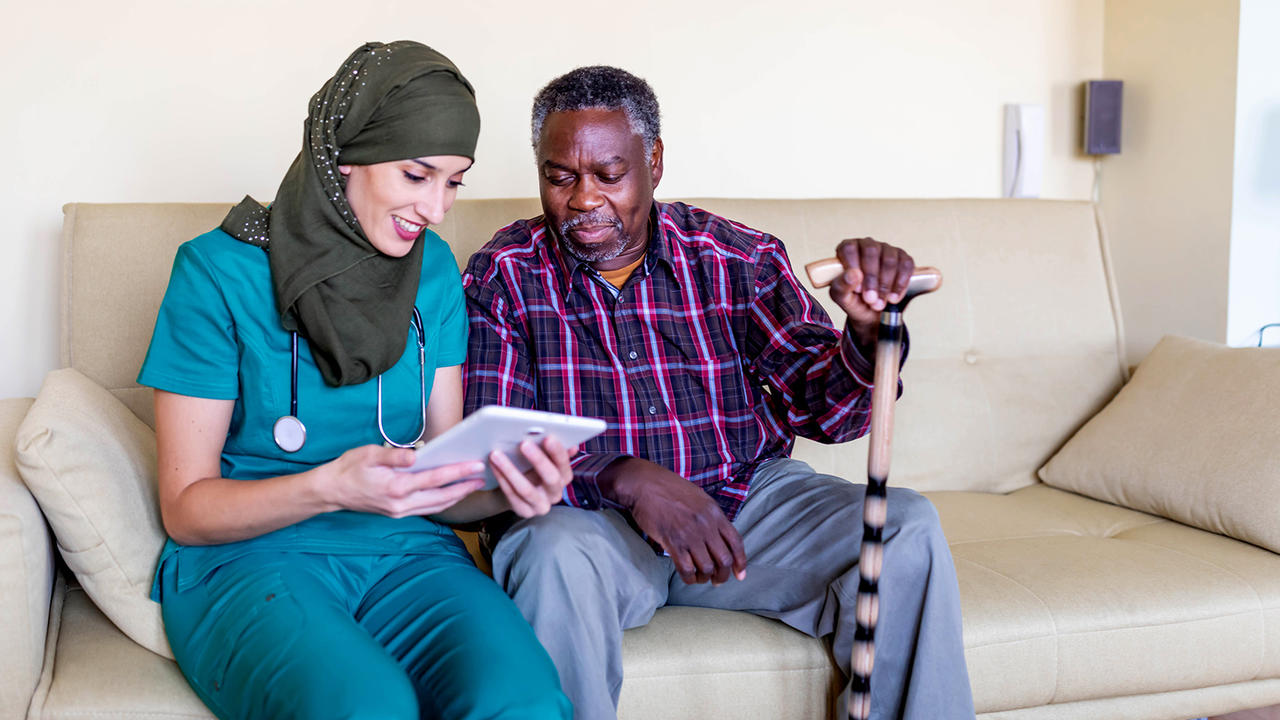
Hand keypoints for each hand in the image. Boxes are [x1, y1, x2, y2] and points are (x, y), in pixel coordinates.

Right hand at [321, 445, 485, 517]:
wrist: (331, 491)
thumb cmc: (349, 469)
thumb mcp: (369, 454)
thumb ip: (394, 456)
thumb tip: (416, 454)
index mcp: (396, 487)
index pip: (435, 479)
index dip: (457, 472)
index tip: (474, 465)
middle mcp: (401, 504)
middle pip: (441, 497)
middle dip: (464, 488)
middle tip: (482, 478)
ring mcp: (400, 511)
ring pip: (436, 507)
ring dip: (456, 497)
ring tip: (472, 486)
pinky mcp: (398, 513)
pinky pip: (427, 509)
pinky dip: (442, 502)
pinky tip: (450, 493)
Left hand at [489, 436, 577, 517]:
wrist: (517, 490)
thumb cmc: (531, 468)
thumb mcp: (543, 458)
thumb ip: (552, 450)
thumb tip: (571, 445)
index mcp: (564, 477)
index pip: (564, 463)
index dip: (557, 451)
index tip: (548, 437)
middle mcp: (556, 493)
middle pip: (551, 478)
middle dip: (538, 460)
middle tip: (524, 443)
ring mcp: (541, 505)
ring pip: (526, 489)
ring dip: (510, 470)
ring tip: (497, 454)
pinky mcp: (525, 511)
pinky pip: (511, 495)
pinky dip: (501, 478)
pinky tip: (493, 465)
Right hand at [601, 458, 746, 584]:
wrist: (645, 484)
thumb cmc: (669, 489)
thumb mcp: (699, 498)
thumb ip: (711, 517)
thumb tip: (718, 538)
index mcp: (715, 513)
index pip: (736, 542)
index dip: (740, 562)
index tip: (740, 575)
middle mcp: (706, 525)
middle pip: (724, 559)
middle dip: (723, 575)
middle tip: (716, 580)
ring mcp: (690, 534)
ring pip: (706, 568)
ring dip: (705, 578)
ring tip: (700, 578)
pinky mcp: (672, 542)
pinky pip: (686, 569)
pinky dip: (689, 578)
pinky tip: (688, 576)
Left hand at [829, 238, 915, 346]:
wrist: (873, 314)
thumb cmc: (854, 301)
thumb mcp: (842, 298)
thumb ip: (841, 286)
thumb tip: (853, 274)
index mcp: (847, 249)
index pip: (849, 248)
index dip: (853, 266)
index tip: (857, 288)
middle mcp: (867, 245)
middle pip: (871, 251)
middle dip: (872, 278)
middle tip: (870, 300)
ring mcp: (887, 250)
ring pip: (889, 259)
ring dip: (885, 284)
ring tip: (880, 304)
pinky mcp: (903, 258)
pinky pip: (905, 265)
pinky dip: (900, 284)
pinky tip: (893, 298)